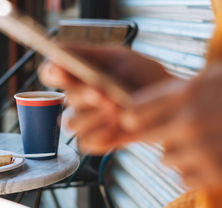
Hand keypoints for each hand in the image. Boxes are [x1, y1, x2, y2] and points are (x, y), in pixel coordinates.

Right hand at [38, 45, 170, 152]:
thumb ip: (88, 54)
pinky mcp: (97, 141)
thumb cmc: (145, 78)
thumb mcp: (119, 57)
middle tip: (103, 93)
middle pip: (64, 100)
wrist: (171, 105)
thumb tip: (58, 52)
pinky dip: (102, 135)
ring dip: (92, 117)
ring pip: (72, 124)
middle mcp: (79, 99)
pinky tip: (118, 126)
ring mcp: (86, 122)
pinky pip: (87, 142)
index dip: (52, 72)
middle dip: (82, 96)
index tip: (62, 71)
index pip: (51, 73)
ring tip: (117, 109)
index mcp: (79, 76)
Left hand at [121, 61, 221, 186]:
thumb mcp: (210, 78)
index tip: (136, 119)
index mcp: (185, 94)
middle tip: (175, 128)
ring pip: (166, 160)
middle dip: (156, 134)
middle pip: (145, 138)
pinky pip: (185, 179)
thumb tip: (131, 112)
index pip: (133, 113)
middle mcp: (189, 123)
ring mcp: (204, 150)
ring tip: (202, 142)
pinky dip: (194, 171)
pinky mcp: (219, 173)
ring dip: (178, 153)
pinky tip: (211, 157)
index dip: (132, 117)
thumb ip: (172, 94)